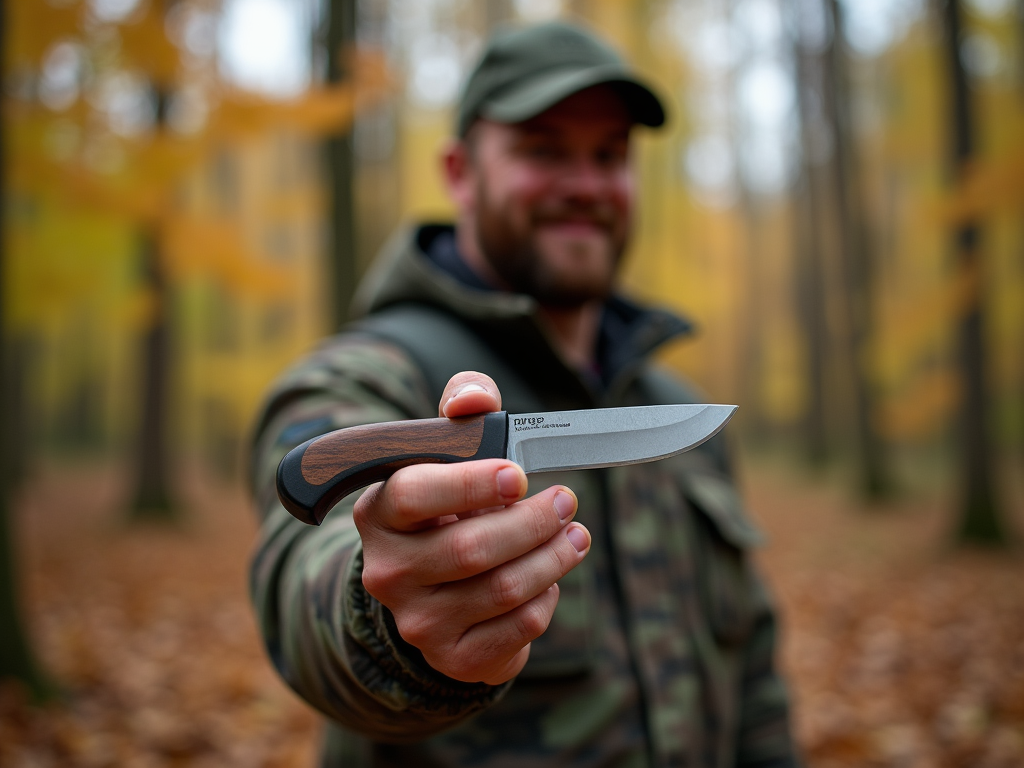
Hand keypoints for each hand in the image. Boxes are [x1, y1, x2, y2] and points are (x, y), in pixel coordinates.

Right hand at [353, 371, 590, 685]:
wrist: (432, 593)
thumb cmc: (447, 508)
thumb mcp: (447, 455)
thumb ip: (463, 409)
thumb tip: (474, 399)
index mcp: (379, 513)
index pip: (413, 495)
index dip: (469, 485)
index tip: (517, 475)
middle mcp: (387, 571)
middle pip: (470, 548)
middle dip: (533, 522)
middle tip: (567, 500)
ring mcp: (416, 622)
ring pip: (502, 589)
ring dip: (552, 558)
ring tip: (575, 535)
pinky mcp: (452, 657)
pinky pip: (517, 627)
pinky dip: (546, 598)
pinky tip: (550, 577)